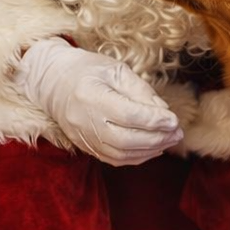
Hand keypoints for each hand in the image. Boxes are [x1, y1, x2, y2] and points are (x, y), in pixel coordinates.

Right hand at [16, 37, 182, 165]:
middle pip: (126, 140)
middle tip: (177, 133)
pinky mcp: (85, 147)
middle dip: (157, 138)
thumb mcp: (116, 70)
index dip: (154, 120)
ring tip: (170, 140)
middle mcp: (84, 120)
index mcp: (90, 95)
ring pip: (122, 154)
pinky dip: (137, 157)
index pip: (128, 115)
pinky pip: (115, 159)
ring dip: (151, 150)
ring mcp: (83, 137)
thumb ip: (140, 90)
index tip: (174, 120)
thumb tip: (163, 112)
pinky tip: (153, 148)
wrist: (53, 83)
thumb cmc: (87, 70)